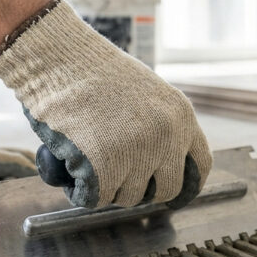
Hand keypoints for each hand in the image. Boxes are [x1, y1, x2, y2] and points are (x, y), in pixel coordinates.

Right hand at [0, 0, 211, 209]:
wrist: (57, 57)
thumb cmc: (90, 71)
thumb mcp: (145, 92)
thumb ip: (159, 125)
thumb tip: (159, 166)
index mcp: (181, 115)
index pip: (200, 165)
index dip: (185, 184)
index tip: (171, 194)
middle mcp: (167, 135)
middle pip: (167, 189)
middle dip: (142, 191)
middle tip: (117, 182)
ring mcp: (138, 152)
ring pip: (128, 197)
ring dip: (107, 188)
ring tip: (86, 162)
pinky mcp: (104, 167)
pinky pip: (96, 199)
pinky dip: (79, 192)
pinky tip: (70, 172)